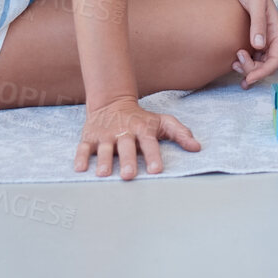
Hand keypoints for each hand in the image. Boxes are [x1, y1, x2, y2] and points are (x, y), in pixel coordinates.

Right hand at [74, 96, 199, 179]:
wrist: (113, 102)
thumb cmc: (142, 118)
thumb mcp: (162, 122)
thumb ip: (180, 133)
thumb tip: (197, 147)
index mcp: (142, 130)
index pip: (150, 144)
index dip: (154, 156)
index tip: (157, 170)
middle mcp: (124, 132)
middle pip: (126, 147)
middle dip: (127, 160)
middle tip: (128, 175)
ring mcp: (106, 135)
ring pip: (103, 148)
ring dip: (103, 161)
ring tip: (103, 174)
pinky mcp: (89, 137)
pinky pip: (83, 147)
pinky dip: (80, 157)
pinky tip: (80, 168)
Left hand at [219, 0, 277, 87]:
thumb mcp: (255, 4)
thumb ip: (258, 24)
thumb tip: (259, 45)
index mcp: (277, 31)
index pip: (275, 60)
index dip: (263, 72)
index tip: (248, 78)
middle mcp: (272, 38)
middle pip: (267, 65)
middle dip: (253, 70)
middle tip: (235, 64)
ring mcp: (263, 39)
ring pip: (260, 63)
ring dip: (248, 69)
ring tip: (233, 64)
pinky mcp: (253, 38)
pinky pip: (253, 57)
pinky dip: (245, 63)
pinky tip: (234, 61)